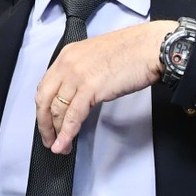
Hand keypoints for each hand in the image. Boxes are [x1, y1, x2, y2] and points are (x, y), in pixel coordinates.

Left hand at [36, 21, 175, 153]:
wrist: (151, 47)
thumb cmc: (133, 51)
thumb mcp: (97, 57)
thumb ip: (83, 73)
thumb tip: (79, 95)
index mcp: (68, 54)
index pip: (46, 85)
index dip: (44, 108)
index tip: (47, 122)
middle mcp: (68, 64)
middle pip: (44, 99)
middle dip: (44, 123)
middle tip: (48, 139)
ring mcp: (77, 75)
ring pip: (57, 110)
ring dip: (56, 133)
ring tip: (59, 147)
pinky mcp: (90, 88)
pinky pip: (73, 116)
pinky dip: (67, 133)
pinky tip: (64, 144)